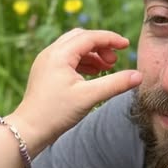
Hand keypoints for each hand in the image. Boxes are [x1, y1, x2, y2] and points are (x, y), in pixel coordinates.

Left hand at [8, 28, 143, 155]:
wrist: (28, 130)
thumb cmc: (56, 113)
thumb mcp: (89, 97)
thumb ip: (115, 84)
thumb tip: (139, 76)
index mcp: (60, 54)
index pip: (90, 37)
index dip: (111, 39)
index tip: (127, 46)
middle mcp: (50, 53)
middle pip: (81, 37)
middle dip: (100, 45)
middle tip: (114, 61)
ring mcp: (45, 62)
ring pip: (73, 47)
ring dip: (91, 54)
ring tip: (106, 69)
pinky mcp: (44, 72)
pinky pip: (66, 59)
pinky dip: (81, 62)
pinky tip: (91, 75)